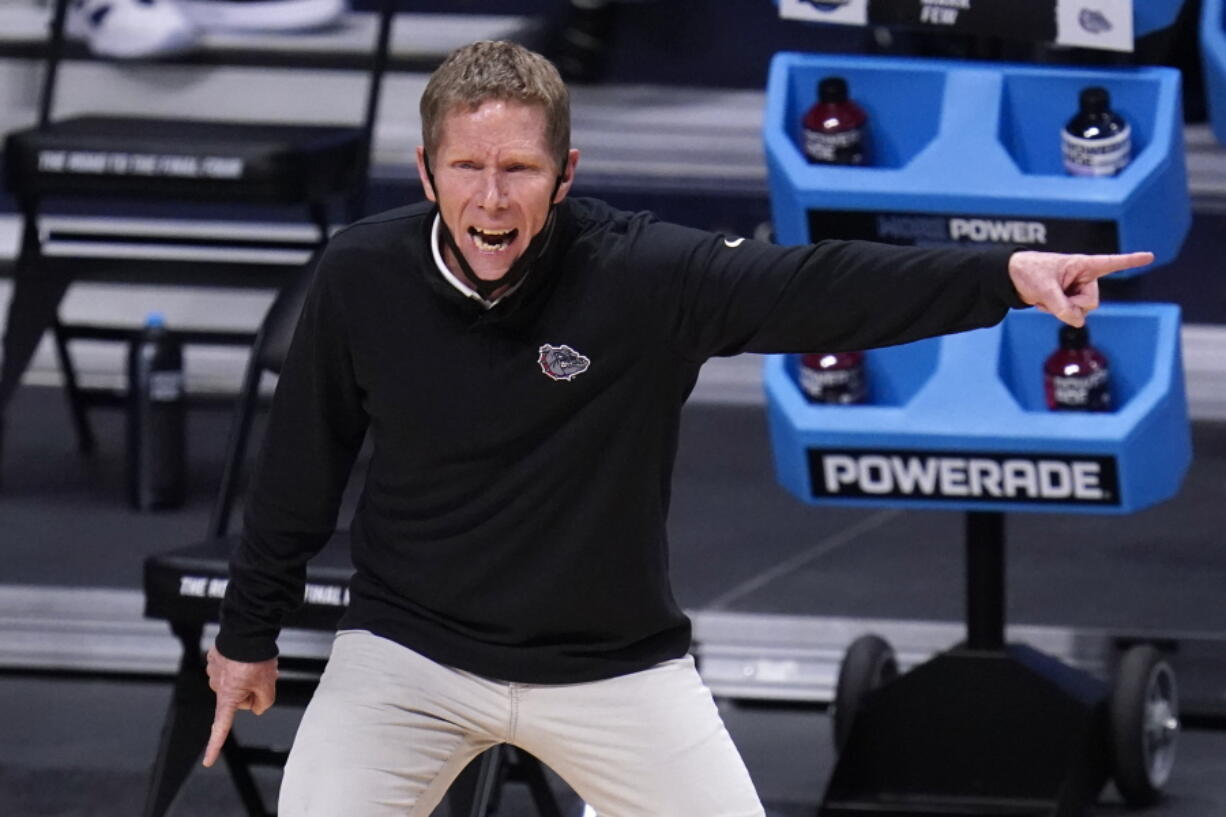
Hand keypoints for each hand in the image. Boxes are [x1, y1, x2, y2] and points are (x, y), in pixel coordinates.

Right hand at [203, 646, 277, 767]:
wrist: (247, 630)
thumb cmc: (256, 657)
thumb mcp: (268, 684)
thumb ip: (264, 702)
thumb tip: (257, 707)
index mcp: (228, 696)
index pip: (221, 727)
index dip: (215, 746)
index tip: (208, 761)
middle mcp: (216, 686)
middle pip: (239, 699)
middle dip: (251, 691)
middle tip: (263, 676)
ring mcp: (213, 672)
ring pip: (235, 683)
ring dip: (246, 676)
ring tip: (256, 663)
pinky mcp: (214, 659)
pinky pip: (230, 668)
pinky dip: (239, 664)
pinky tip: (245, 656)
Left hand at [1007, 250, 1153, 326]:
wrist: (1012, 277)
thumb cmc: (1029, 272)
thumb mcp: (1044, 289)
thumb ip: (1062, 306)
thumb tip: (1077, 322)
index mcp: (1083, 265)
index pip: (1112, 263)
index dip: (1131, 260)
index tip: (1151, 256)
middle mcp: (1084, 277)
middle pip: (1091, 302)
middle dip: (1072, 305)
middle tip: (1052, 295)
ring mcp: (1077, 290)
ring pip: (1082, 312)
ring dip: (1062, 309)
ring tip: (1046, 296)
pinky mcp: (1069, 300)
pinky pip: (1070, 315)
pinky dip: (1055, 311)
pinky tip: (1044, 301)